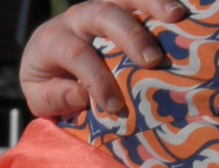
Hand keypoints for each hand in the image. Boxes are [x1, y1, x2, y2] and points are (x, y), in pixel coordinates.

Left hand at [20, 0, 184, 117]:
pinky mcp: (115, 9)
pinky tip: (180, 10)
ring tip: (176, 16)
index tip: (113, 105)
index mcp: (51, 40)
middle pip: (101, 14)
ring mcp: (97, 9)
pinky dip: (157, 2)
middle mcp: (74, 18)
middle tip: (152, 59)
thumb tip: (81, 95)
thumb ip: (54, 98)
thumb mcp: (38, 98)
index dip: (95, 78)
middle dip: (128, 35)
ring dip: (150, 4)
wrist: (42, 60)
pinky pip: (135, 0)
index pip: (75, 53)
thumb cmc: (46, 84)